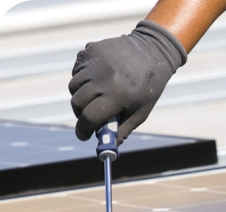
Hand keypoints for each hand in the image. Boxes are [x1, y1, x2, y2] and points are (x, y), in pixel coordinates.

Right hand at [69, 20, 186, 145]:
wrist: (152, 51)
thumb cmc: (148, 88)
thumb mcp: (140, 112)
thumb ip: (122, 130)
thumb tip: (108, 146)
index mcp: (117, 95)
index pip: (90, 117)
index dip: (84, 130)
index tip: (83, 135)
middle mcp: (103, 78)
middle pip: (77, 103)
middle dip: (81, 114)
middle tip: (89, 118)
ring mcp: (94, 62)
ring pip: (74, 87)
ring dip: (81, 97)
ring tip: (96, 98)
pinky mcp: (89, 50)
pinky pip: (76, 71)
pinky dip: (82, 80)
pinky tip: (98, 80)